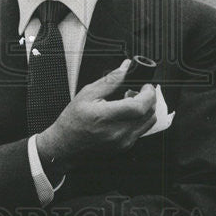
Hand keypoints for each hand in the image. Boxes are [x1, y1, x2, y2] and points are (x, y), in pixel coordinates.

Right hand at [36, 60, 156, 167]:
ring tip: (132, 101)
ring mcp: (122, 142)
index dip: (148, 93)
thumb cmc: (72, 121)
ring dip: (146, 109)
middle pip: (148, 114)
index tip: (146, 85)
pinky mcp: (125, 147)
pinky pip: (142, 130)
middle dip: (149, 98)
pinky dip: (140, 119)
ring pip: (149, 123)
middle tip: (139, 90)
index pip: (139, 107)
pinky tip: (127, 113)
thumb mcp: (87, 94)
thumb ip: (110, 80)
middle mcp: (117, 133)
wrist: (65, 146)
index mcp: (105, 117)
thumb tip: (125, 67)